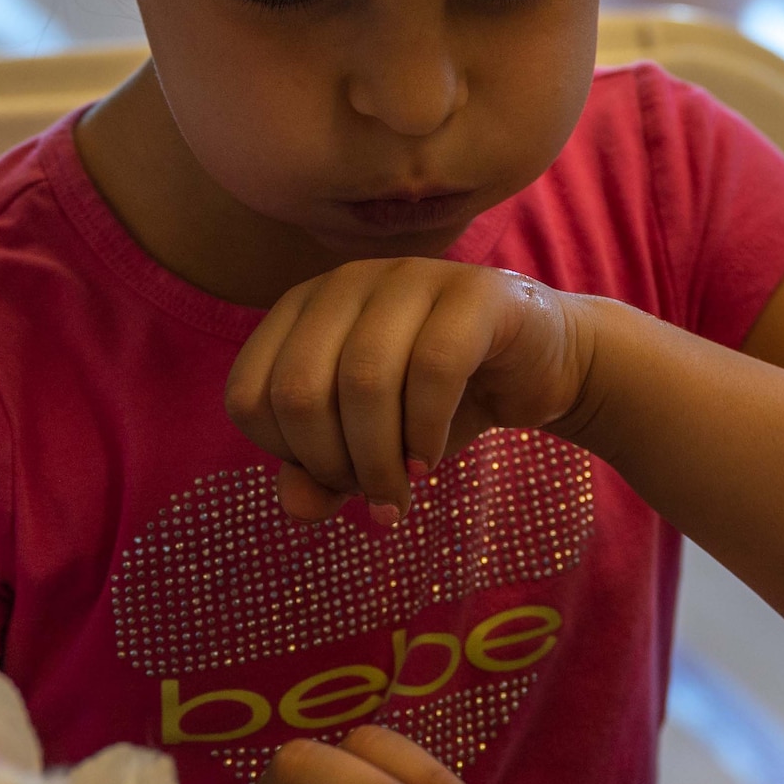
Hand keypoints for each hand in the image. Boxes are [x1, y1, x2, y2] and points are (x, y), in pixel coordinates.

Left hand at [226, 258, 594, 522]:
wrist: (535, 366)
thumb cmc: (435, 402)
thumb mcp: (368, 446)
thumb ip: (320, 474)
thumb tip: (295, 505)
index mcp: (301, 310)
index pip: (248, 394)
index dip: (284, 455)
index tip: (334, 477)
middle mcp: (344, 283)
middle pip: (298, 390)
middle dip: (331, 464)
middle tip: (374, 494)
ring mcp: (408, 278)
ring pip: (363, 380)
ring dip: (380, 459)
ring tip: (404, 487)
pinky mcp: (472, 292)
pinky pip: (433, 369)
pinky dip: (426, 433)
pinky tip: (431, 459)